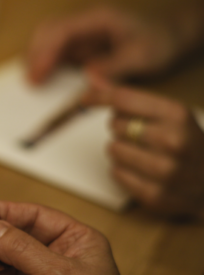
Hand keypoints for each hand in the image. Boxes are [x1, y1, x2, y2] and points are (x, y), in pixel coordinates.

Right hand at [27, 6, 183, 83]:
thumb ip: (115, 68)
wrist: (168, 38)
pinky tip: (42, 81)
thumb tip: (89, 81)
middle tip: (30, 83)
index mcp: (98, 18)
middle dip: (34, 55)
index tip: (37, 75)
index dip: (46, 52)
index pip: (62, 30)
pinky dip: (44, 65)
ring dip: (36, 60)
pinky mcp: (78, 45)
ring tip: (32, 84)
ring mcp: (79, 33)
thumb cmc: (158, 43)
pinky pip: (54, 52)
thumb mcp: (142, 57)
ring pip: (46, 40)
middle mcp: (84, 22)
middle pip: (47, 31)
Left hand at [84, 73, 203, 216]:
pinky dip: (122, 172)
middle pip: (115, 125)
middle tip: (141, 136)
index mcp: (177, 115)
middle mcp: (173, 140)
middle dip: (121, 128)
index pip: (123, 98)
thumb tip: (94, 80)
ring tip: (143, 155)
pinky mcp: (155, 194)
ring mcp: (165, 170)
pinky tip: (142, 172)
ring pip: (113, 149)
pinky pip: (116, 174)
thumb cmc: (189, 145)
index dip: (98, 96)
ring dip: (121, 151)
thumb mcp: (173, 116)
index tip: (85, 99)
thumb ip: (134, 100)